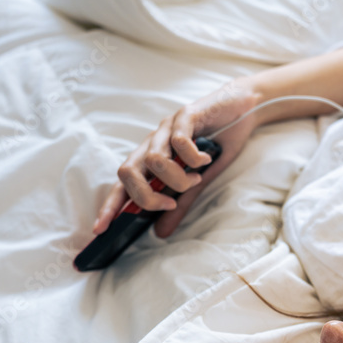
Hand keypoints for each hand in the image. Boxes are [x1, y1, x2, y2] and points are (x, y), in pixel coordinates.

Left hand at [94, 78, 260, 237]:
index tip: (100, 230)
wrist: (242, 109)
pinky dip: (193, 158)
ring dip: (178, 179)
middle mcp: (152, 142)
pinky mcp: (184, 116)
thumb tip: (160, 233)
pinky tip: (206, 160)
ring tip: (196, 178)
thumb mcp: (200, 181)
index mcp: (150, 158)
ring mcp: (166, 128)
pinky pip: (178, 142)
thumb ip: (180, 204)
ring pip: (154, 160)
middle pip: (127, 171)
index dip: (109, 207)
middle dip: (146, 196)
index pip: (123, 184)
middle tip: (170, 204)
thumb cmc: (219, 143)